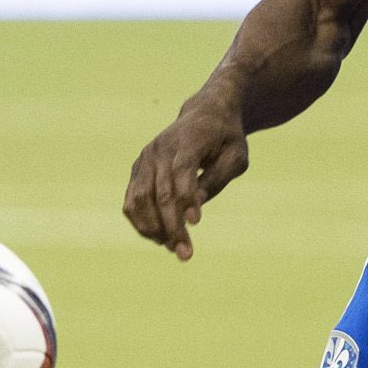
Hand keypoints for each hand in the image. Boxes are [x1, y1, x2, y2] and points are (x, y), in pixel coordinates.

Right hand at [124, 92, 249, 258]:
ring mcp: (145, 158)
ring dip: (153, 228)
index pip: (182, 171)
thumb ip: (217, 178)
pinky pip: (131, 199)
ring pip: (139, 199)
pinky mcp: (138, 168)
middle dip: (172, 226)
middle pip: (160, 192)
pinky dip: (141, 221)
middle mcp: (160, 149)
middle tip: (186, 254)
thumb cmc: (226, 137)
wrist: (205, 113)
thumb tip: (195, 205)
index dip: (186, 199)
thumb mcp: (237, 156)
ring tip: (174, 248)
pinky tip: (158, 237)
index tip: (196, 224)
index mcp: (188, 140)